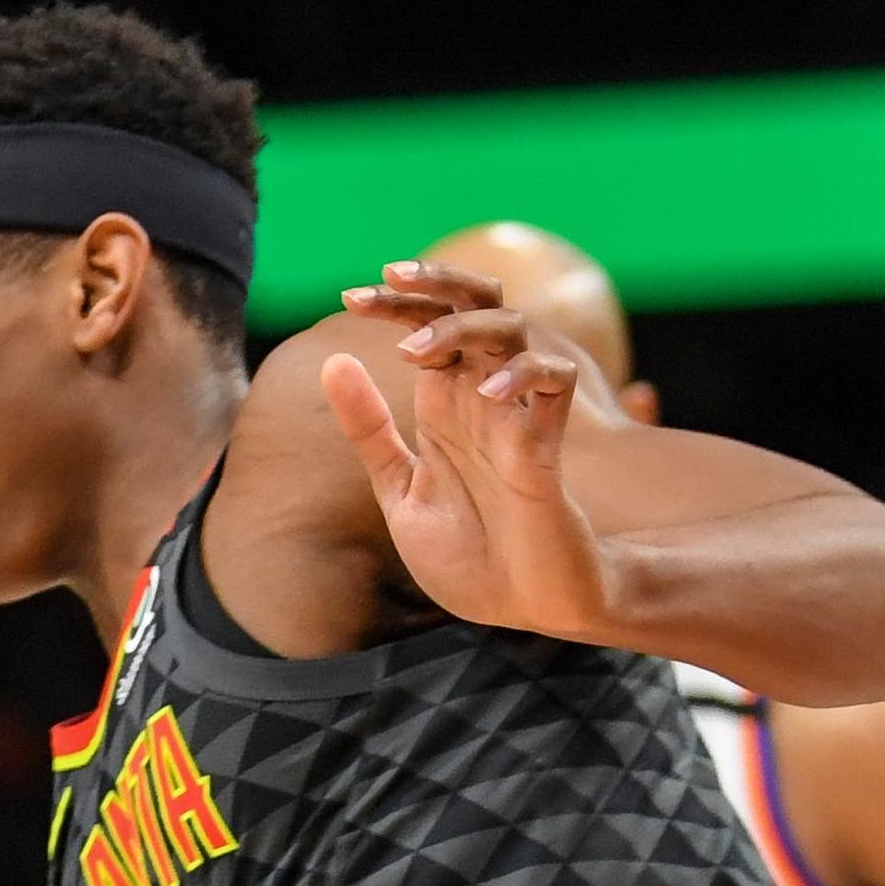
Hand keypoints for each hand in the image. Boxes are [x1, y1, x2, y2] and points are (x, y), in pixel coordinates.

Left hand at [322, 262, 607, 641]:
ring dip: (463, 327)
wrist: (520, 609)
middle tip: (388, 277)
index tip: (350, 296)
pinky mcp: (545, 450)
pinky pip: (553, 381)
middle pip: (473, 309)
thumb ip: (371, 432)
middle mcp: (482, 402)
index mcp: (446, 408)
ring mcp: (516, 420)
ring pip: (510, 330)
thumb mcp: (400, 490)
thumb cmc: (469, 556)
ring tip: (412, 349)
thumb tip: (332, 360)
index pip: (428, 327)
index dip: (396, 302)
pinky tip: (485, 391)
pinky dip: (524, 373)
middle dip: (434, 285)